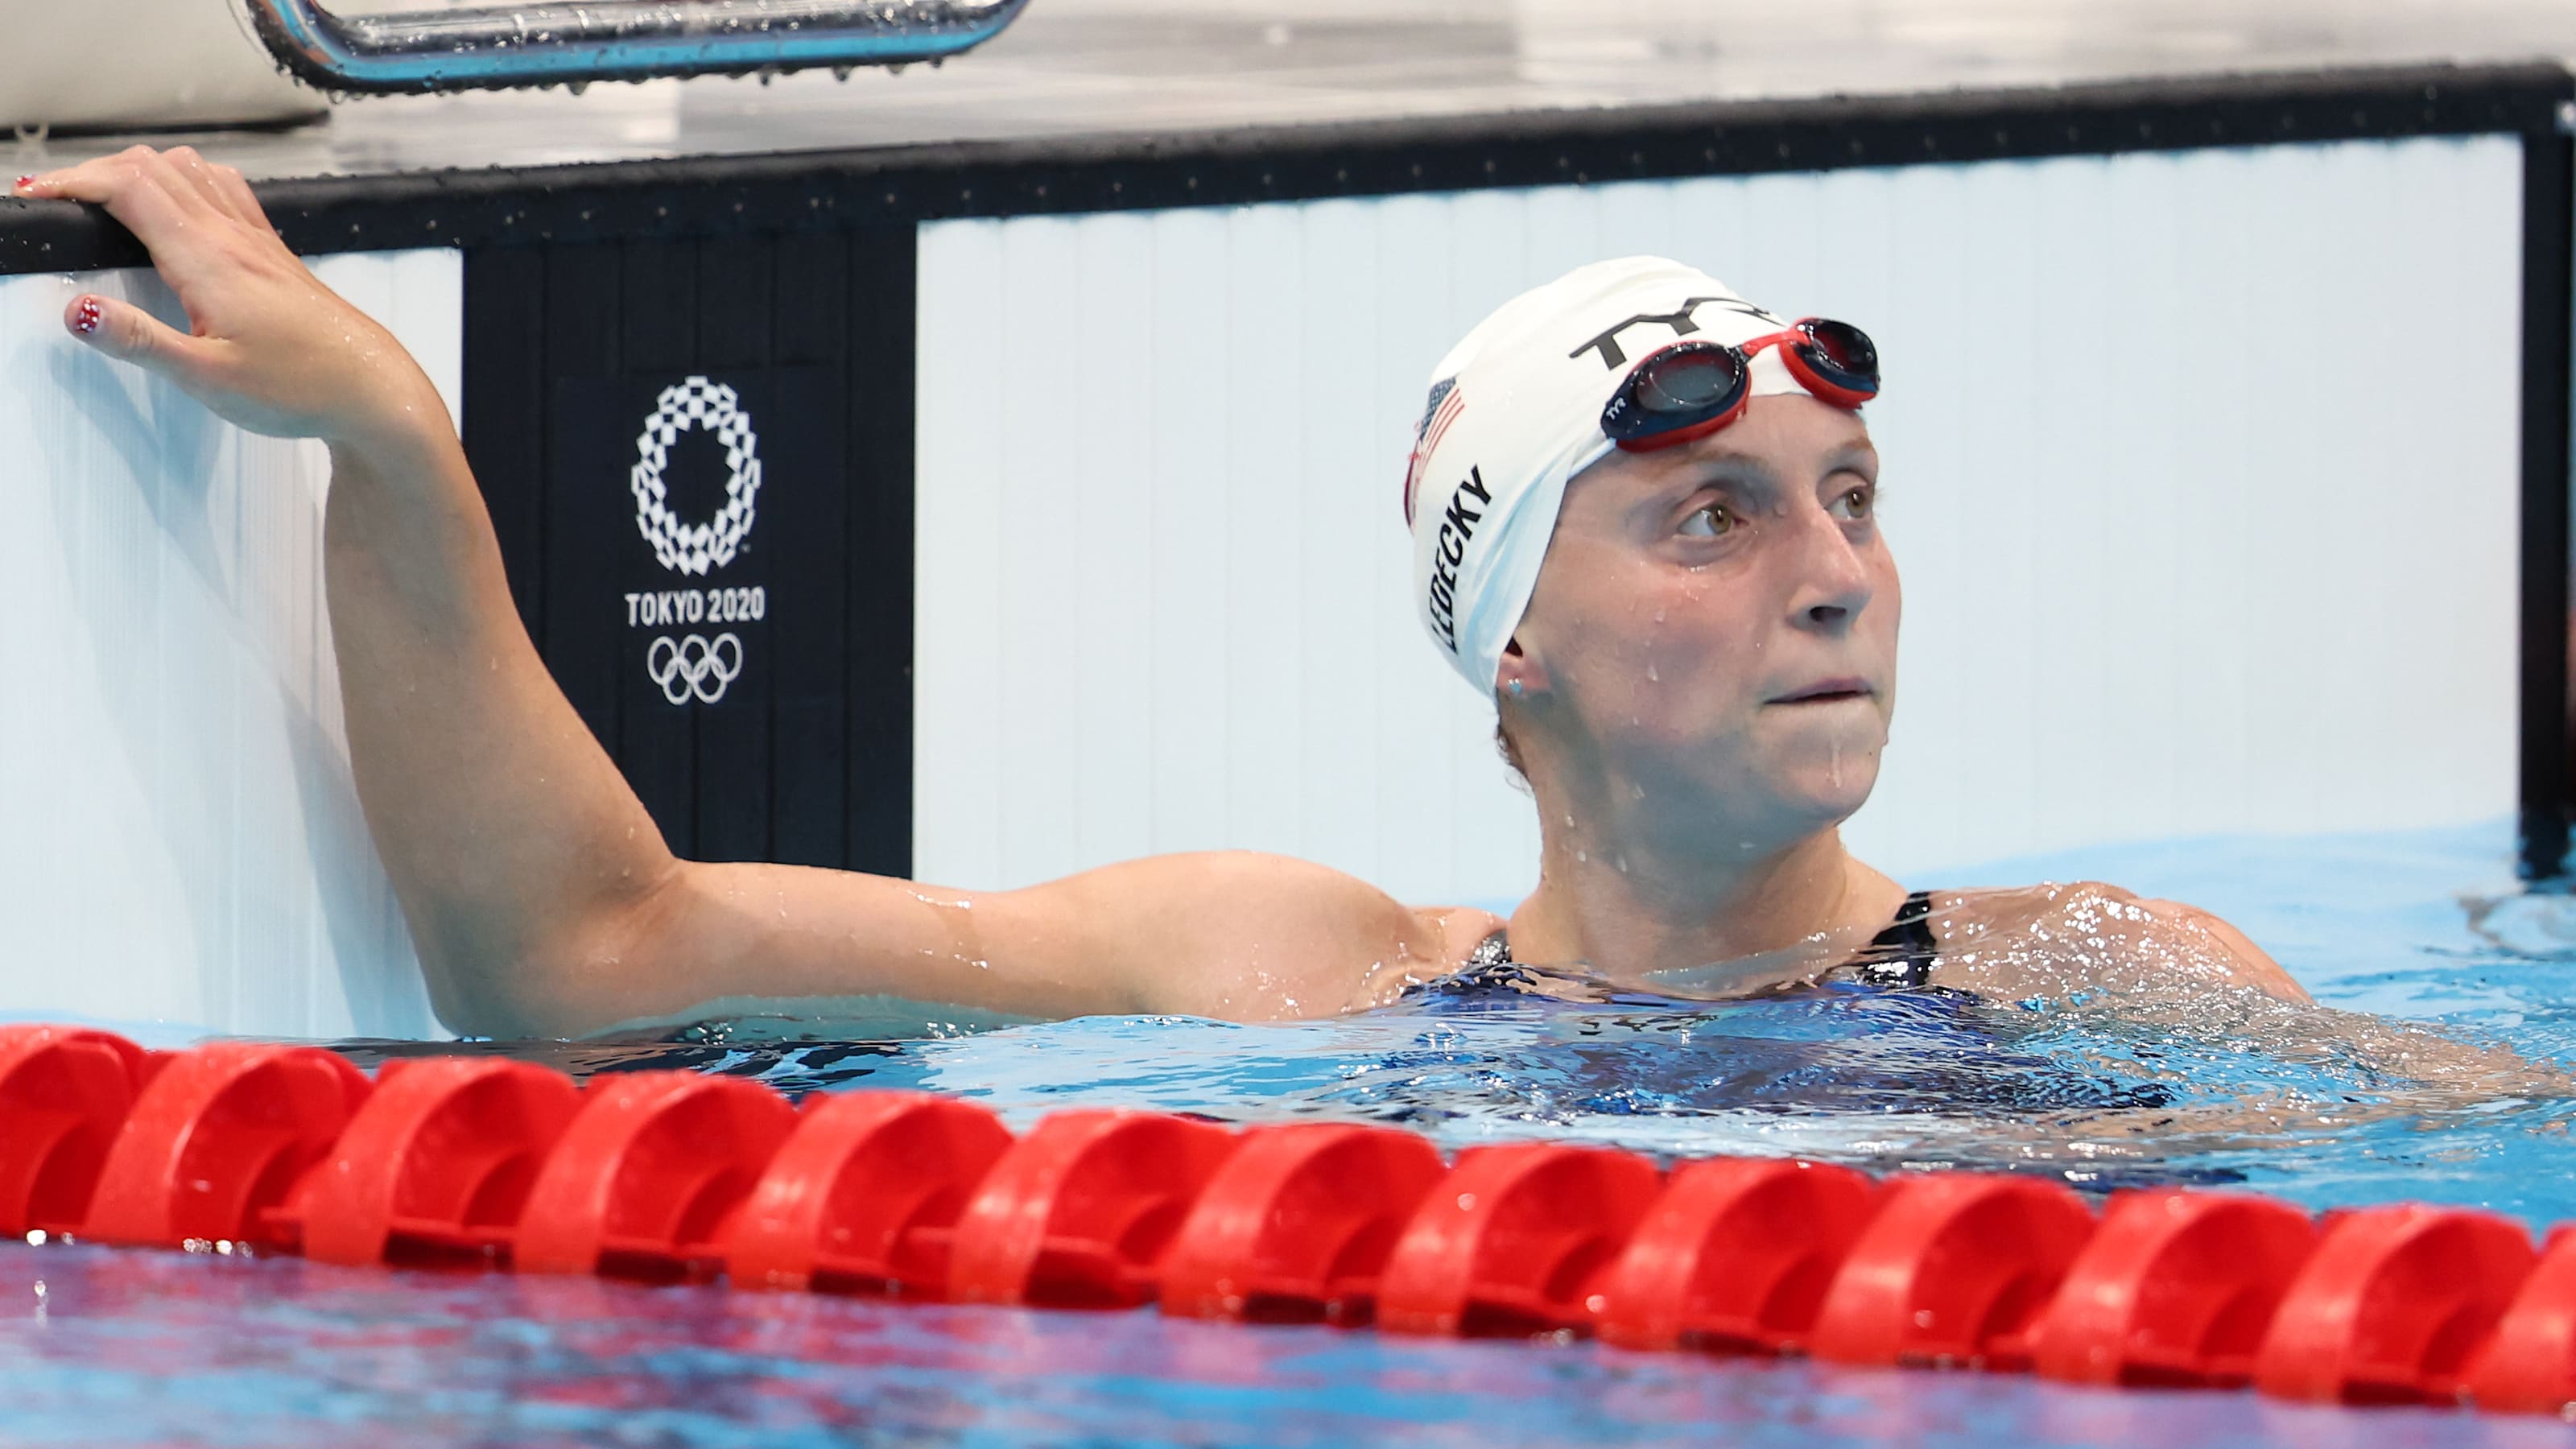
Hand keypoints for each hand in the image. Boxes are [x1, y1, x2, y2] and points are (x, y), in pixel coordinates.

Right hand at [17, 146, 448, 449]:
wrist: (373, 391)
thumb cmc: (303, 387)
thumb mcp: (207, 378)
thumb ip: (139, 342)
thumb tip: (79, 312)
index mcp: (209, 259)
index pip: (128, 188)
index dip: (74, 182)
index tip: (37, 197)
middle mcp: (234, 237)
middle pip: (153, 167)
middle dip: (95, 172)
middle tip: (57, 198)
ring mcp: (258, 242)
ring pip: (192, 171)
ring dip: (141, 170)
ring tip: (103, 195)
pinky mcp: (276, 254)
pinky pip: (227, 192)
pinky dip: (187, 181)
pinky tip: (180, 205)